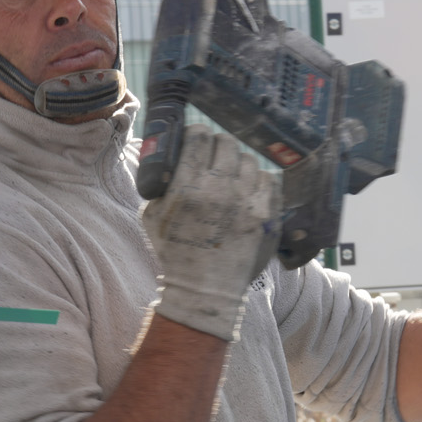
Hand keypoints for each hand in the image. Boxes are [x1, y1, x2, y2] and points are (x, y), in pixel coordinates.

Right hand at [142, 126, 280, 340]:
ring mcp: (248, 202)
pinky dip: (259, 181)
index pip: (199, 137)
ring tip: (233, 176)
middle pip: (227, 143)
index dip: (197, 133)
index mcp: (188, 187)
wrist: (206, 289)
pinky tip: (250, 190)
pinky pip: (269, 179)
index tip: (197, 138)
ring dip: (239, 164)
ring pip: (249, 159)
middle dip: (218, 146)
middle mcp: (220, 190)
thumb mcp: (152, 215)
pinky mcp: (268, 214)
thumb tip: (170, 154)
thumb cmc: (176, 252)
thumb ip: (161, 182)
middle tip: (215, 156)